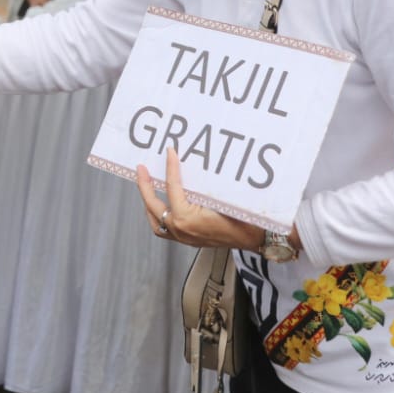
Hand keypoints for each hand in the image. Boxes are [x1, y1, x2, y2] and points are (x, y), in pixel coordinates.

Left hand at [135, 146, 264, 249]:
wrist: (252, 238)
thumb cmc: (241, 218)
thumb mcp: (218, 197)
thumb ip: (199, 185)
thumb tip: (186, 165)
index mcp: (185, 218)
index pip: (172, 187)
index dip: (170, 167)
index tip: (169, 152)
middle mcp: (180, 229)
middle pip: (153, 205)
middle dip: (145, 186)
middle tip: (141, 170)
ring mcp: (182, 237)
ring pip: (156, 221)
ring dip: (149, 204)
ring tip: (147, 187)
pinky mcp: (187, 240)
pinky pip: (165, 229)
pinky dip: (159, 215)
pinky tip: (161, 205)